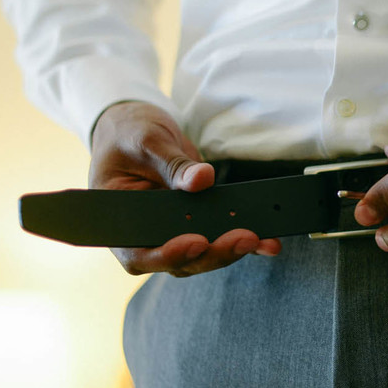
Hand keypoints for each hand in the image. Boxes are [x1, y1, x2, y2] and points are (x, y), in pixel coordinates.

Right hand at [89, 101, 281, 275]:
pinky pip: (219, 238)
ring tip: (260, 239)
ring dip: (231, 250)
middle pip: (178, 260)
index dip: (168, 255)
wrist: (136, 126)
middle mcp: (145, 234)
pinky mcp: (195, 221)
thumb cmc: (129, 133)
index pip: (139, 253)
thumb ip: (172, 163)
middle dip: (212, 253)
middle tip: (243, 238)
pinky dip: (244, 242)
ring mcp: (172, 230)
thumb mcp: (146, 141)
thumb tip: (202, 181)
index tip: (197, 242)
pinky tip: (268, 242)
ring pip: (201, 255)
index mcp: (119, 220)